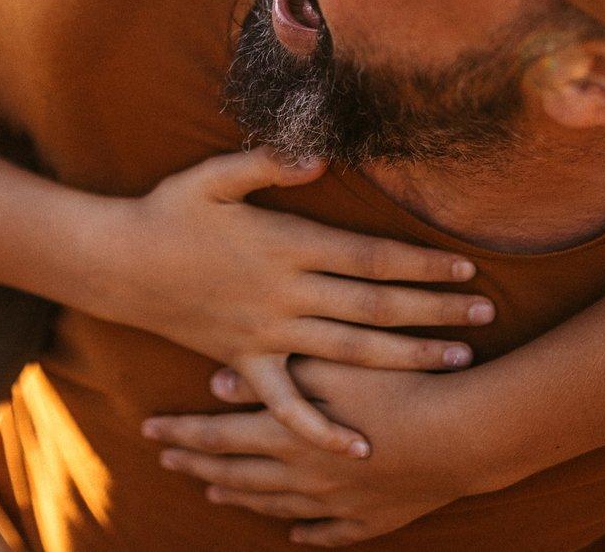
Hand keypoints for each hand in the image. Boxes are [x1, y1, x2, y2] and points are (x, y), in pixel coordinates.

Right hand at [91, 149, 491, 457]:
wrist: (117, 264)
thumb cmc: (169, 211)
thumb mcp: (213, 175)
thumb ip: (269, 162)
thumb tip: (321, 158)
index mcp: (285, 244)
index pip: (370, 257)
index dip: (420, 264)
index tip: (466, 267)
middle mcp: (284, 294)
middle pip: (374, 306)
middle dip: (434, 311)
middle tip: (487, 314)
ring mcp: (266, 334)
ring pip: (348, 352)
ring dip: (405, 358)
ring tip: (455, 359)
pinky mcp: (244, 363)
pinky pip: (286, 404)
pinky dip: (322, 428)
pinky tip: (358, 446)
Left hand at [144, 362, 509, 545]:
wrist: (465, 437)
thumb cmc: (400, 388)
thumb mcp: (334, 366)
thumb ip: (275, 373)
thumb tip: (216, 380)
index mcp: (289, 435)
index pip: (218, 436)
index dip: (182, 432)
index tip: (149, 429)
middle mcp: (304, 476)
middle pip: (237, 474)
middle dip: (197, 465)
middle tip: (167, 460)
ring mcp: (337, 504)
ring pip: (274, 505)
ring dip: (240, 497)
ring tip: (213, 492)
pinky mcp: (373, 518)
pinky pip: (330, 533)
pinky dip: (306, 532)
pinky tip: (294, 532)